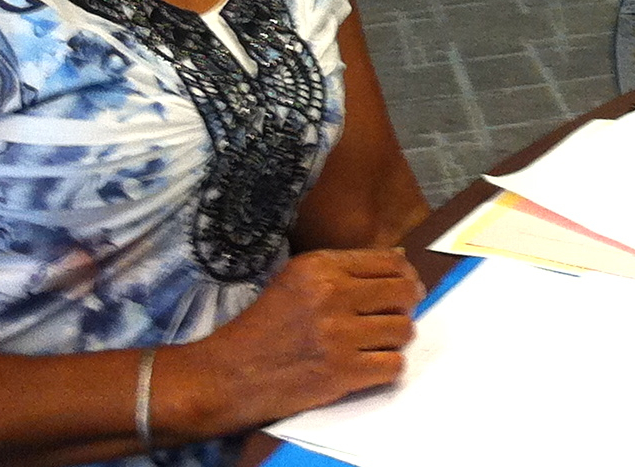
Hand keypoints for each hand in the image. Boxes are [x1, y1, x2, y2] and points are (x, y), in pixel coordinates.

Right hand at [172, 248, 425, 433]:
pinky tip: (369, 365)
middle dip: (407, 305)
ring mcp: (338, 335)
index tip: (404, 287)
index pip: (389, 261)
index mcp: (319, 267)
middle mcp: (332, 295)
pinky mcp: (341, 372)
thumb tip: (400, 260)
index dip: (404, 275)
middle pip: (405, 292)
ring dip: (396, 339)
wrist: (227, 374)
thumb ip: (343, 269)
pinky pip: (393, 365)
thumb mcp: (295, 280)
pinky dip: (387, 368)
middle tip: (395, 315)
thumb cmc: (262, 328)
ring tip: (377, 342)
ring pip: (403, 330)